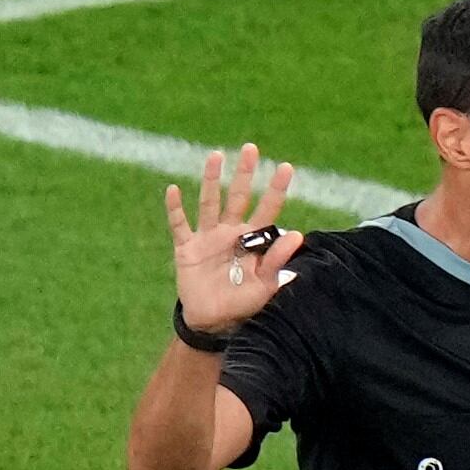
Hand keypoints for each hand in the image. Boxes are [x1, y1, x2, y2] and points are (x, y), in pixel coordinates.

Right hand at [169, 145, 303, 332]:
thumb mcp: (264, 285)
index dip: (277, 190)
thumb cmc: (243, 303)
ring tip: (216, 156)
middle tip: (251, 148)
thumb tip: (297, 234)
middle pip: (238, 197)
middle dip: (245, 174)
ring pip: (210, 203)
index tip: (287, 167)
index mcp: (252, 241)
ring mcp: (208, 238)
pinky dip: (175, 209)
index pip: (268, 210)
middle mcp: (230, 233)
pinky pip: (179, 225)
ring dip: (212, 180)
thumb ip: (277, 260)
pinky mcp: (187, 248)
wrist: (213, 321)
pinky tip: (173, 190)